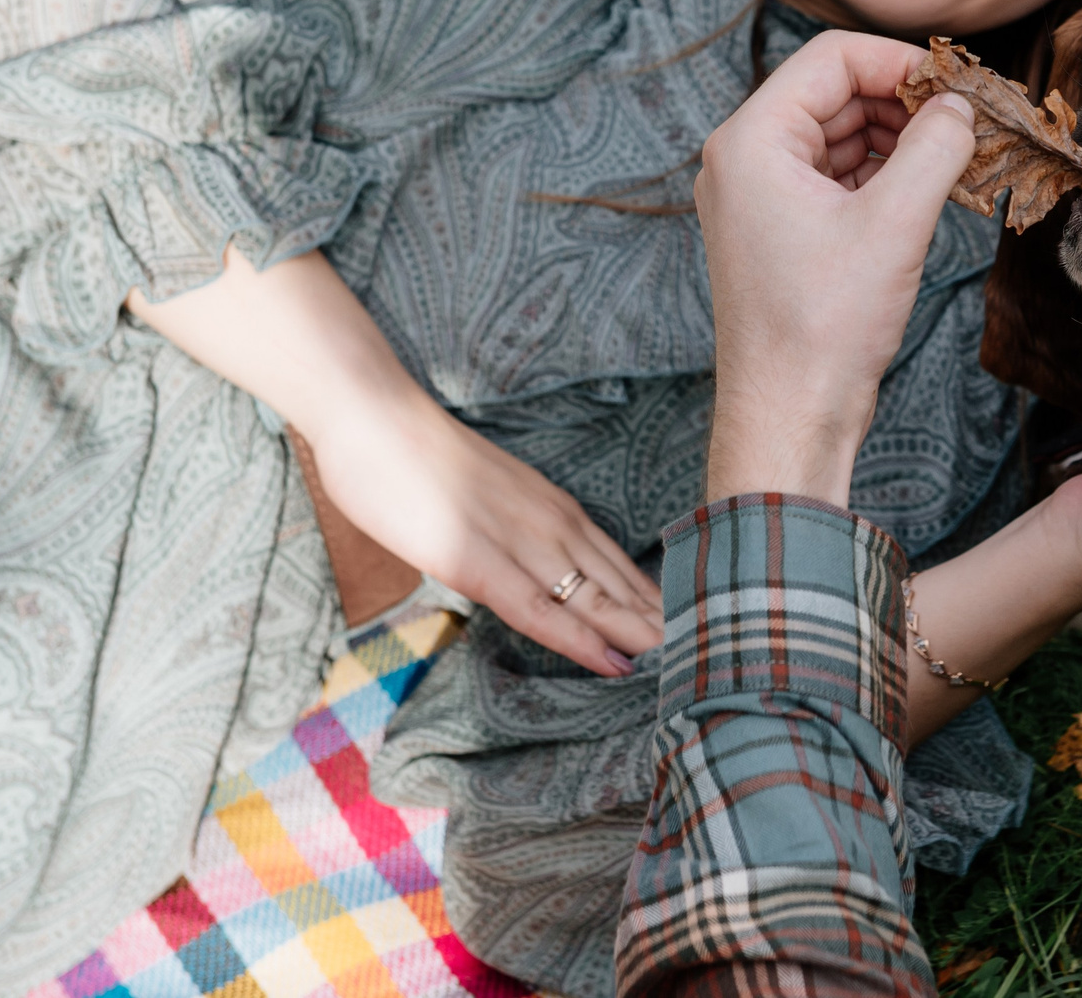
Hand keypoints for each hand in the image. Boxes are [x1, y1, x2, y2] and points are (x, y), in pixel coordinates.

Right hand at [126, 246, 659, 677]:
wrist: (372, 415)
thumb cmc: (413, 454)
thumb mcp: (482, 492)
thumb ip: (510, 524)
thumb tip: (521, 559)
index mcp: (550, 504)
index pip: (616, 560)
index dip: (651, 598)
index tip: (686, 628)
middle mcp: (548, 521)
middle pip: (619, 581)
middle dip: (660, 621)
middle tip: (709, 655)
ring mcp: (515, 540)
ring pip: (593, 598)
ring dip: (638, 635)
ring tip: (685, 666)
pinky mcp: (475, 559)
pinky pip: (537, 609)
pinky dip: (579, 639)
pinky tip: (611, 662)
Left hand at [697, 31, 974, 505]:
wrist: (789, 415)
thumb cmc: (825, 326)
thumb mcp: (896, 223)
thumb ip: (934, 148)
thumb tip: (961, 107)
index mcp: (752, 141)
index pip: (831, 58)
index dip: (900, 61)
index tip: (957, 85)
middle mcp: (744, 160)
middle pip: (835, 93)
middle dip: (903, 102)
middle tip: (967, 124)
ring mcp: (757, 197)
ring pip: (838, 136)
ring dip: (896, 140)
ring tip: (954, 159)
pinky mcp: (779, 231)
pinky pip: (834, 178)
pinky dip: (880, 176)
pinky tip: (925, 192)